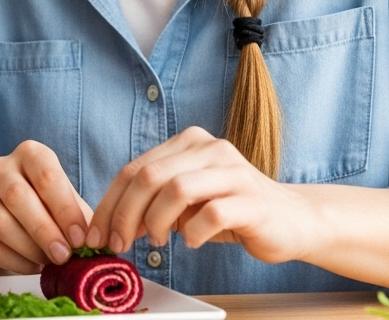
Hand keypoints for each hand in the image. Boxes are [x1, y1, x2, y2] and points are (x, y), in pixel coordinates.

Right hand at [0, 140, 92, 273]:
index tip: (79, 238)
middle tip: (64, 255)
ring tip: (50, 262)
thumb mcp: (69, 202)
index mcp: (30, 153)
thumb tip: (98, 243)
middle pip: (18, 197)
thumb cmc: (52, 205)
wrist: (21, 212)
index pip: (46, 177)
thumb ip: (81, 219)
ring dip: (28, 247)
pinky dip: (13, 261)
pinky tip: (33, 266)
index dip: (64, 210)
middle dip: (44, 231)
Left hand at [85, 127, 312, 264]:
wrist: (292, 219)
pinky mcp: (253, 199)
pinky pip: (212, 214)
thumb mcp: (187, 201)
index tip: (96, 235)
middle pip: (149, 176)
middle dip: (125, 215)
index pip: (135, 168)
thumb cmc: (232, 211)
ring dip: (156, 222)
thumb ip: (152, 202)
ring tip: (158, 241)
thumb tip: (110, 226)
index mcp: (189, 143)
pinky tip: (191, 242)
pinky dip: (193, 232)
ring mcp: (234, 171)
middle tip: (119, 244)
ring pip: (177, 190)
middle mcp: (211, 149)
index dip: (109, 203)